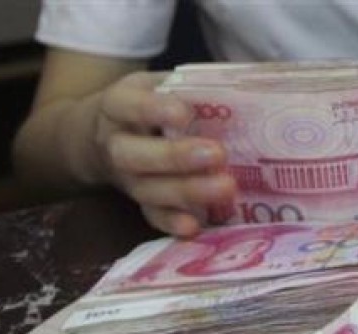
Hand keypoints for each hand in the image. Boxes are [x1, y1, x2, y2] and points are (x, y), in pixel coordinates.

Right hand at [91, 72, 235, 236]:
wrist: (104, 137)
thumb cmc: (151, 107)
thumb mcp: (160, 86)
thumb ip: (191, 87)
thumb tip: (254, 83)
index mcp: (119, 106)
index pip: (129, 105)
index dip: (154, 110)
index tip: (184, 113)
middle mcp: (117, 144)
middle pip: (135, 155)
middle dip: (175, 157)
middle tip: (217, 154)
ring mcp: (127, 179)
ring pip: (148, 190)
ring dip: (187, 192)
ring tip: (226, 188)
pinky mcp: (141, 204)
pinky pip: (153, 217)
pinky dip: (173, 224)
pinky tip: (196, 226)